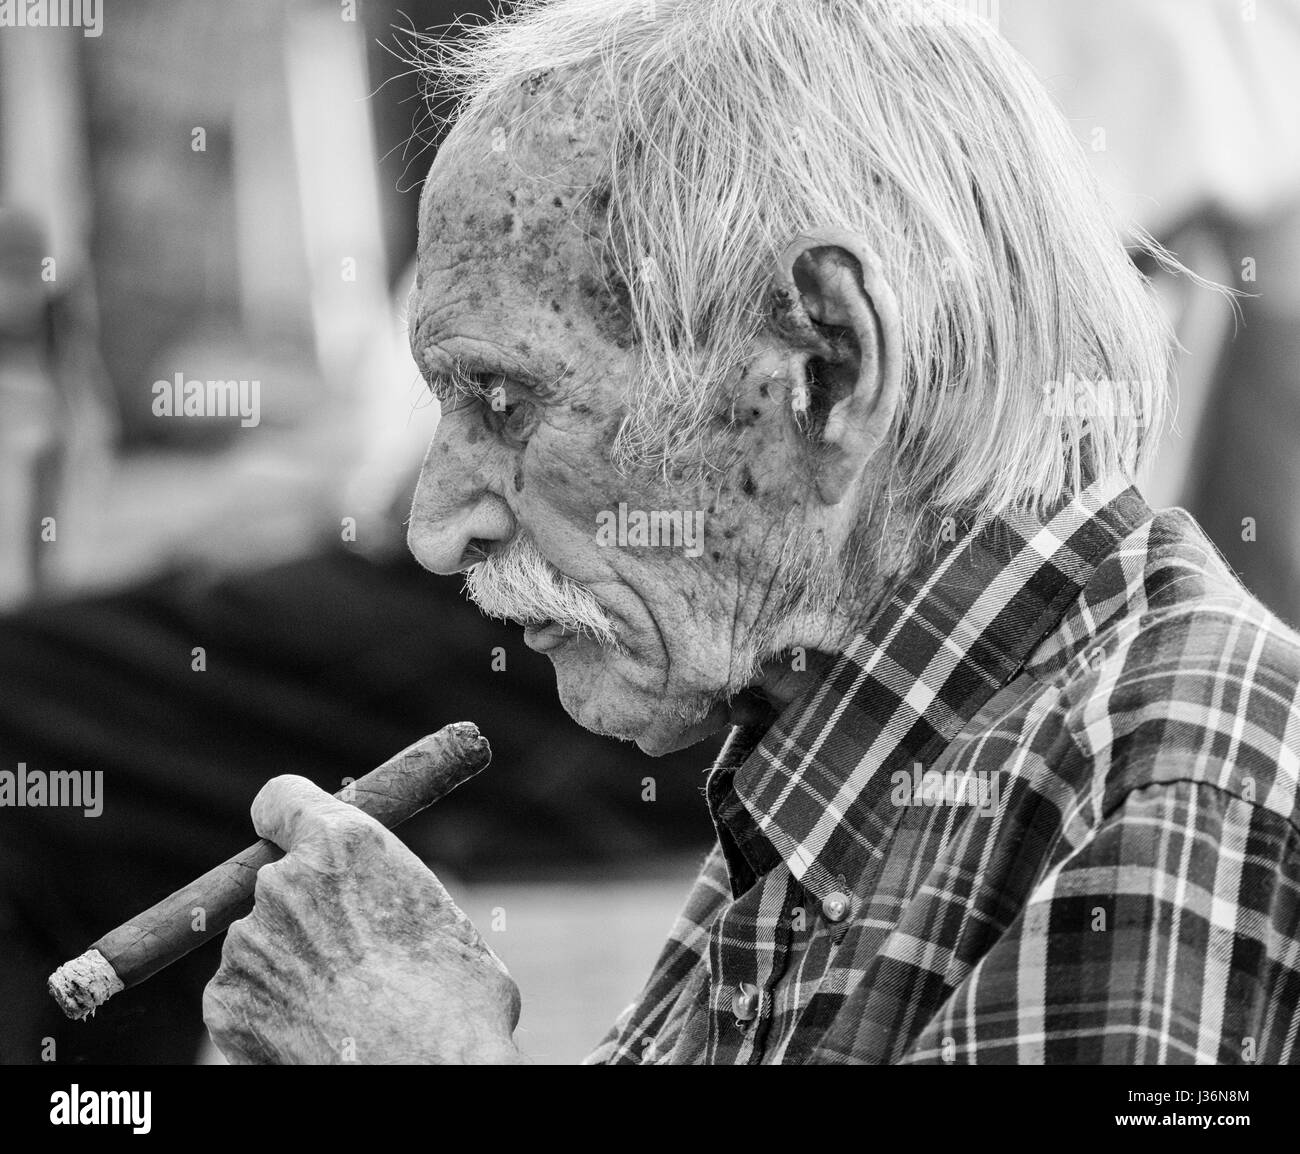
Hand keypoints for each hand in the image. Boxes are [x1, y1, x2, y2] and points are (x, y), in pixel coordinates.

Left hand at [202, 775, 521, 1063]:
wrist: (423, 1072)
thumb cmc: (458, 999)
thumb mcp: (440, 914)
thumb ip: (393, 889)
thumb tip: (387, 900)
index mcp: (345, 842)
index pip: (282, 799)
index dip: (288, 819)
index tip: (294, 838)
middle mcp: (283, 881)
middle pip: (277, 879)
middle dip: (305, 909)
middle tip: (348, 951)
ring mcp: (247, 944)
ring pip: (262, 944)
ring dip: (292, 965)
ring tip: (344, 1004)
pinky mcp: (224, 1004)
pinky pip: (244, 996)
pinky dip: (270, 1012)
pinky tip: (316, 1031)